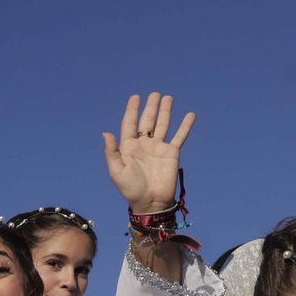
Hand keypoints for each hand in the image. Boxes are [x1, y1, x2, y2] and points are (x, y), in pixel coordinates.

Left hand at [103, 92, 194, 213]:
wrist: (150, 202)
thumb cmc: (130, 189)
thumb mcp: (116, 171)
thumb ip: (112, 152)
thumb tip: (106, 132)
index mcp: (129, 147)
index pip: (130, 124)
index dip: (132, 110)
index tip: (135, 97)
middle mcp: (144, 145)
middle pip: (147, 121)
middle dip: (150, 107)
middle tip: (154, 94)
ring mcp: (158, 148)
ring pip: (163, 125)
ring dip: (166, 111)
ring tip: (168, 97)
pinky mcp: (172, 153)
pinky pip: (180, 136)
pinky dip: (185, 126)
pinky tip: (190, 115)